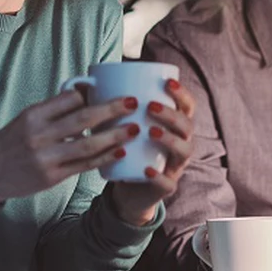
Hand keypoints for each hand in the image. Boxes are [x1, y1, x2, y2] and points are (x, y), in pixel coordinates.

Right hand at [0, 90, 139, 203]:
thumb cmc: (9, 142)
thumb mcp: (24, 120)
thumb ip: (52, 111)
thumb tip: (85, 94)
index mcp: (33, 115)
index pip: (68, 98)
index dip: (91, 93)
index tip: (110, 89)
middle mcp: (39, 135)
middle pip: (83, 119)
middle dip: (112, 109)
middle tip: (133, 102)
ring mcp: (45, 158)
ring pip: (87, 145)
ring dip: (114, 136)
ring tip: (134, 128)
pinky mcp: (51, 177)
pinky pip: (83, 166)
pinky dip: (104, 158)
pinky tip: (120, 152)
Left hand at [110, 78, 195, 224]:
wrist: (129, 188)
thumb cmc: (128, 149)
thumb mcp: (123, 126)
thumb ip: (112, 106)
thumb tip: (84, 83)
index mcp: (174, 126)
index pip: (187, 106)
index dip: (181, 93)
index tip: (167, 82)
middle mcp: (181, 143)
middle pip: (187, 126)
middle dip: (171, 114)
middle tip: (150, 106)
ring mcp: (175, 166)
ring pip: (184, 151)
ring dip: (170, 139)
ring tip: (150, 131)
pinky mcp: (165, 187)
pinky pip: (168, 183)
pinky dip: (159, 176)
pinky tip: (147, 169)